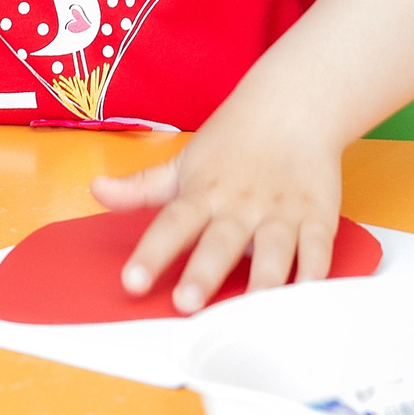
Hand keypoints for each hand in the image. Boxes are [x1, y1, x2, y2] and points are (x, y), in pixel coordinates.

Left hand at [88, 104, 347, 313]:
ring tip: (254, 310)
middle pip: (220, 241)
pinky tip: (307, 296)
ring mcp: (281, 212)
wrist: (294, 104)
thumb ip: (142, 188)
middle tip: (187, 304)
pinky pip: (317, 248)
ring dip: (263, 281)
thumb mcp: (184, 163)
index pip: (172, 223)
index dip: (151, 253)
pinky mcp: (317, 216)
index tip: (132, 281)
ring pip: (273, 250)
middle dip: (205, 272)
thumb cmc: (234, 142)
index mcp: (203, 193)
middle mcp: (241, 205)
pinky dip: (314, 273)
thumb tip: (96, 191)